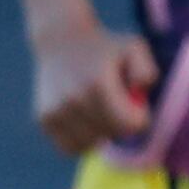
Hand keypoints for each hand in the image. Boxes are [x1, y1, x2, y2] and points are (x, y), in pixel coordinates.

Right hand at [28, 22, 153, 155]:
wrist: (61, 40)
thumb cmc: (106, 48)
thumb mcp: (134, 47)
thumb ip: (146, 69)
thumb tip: (140, 87)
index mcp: (97, 86)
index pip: (130, 126)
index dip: (139, 117)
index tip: (135, 103)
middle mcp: (73, 101)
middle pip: (111, 135)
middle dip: (121, 123)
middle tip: (116, 102)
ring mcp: (54, 111)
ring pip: (90, 145)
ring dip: (100, 133)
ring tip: (98, 111)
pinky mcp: (43, 119)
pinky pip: (69, 147)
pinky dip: (81, 139)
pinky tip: (84, 119)